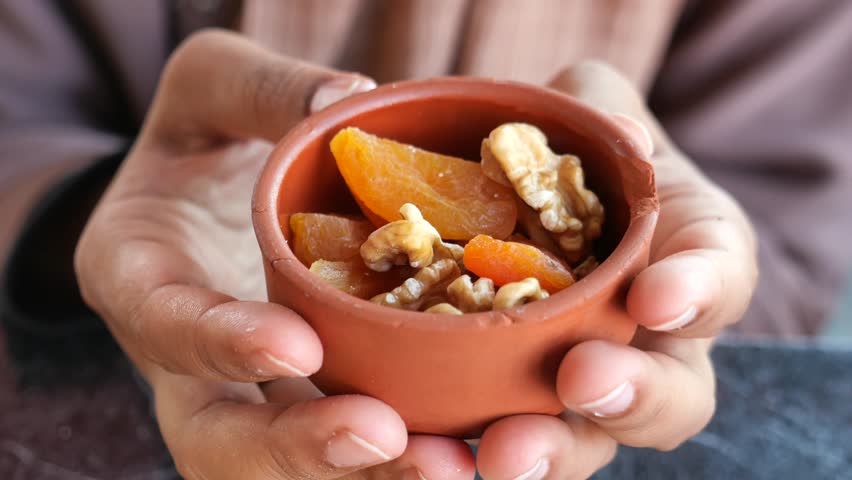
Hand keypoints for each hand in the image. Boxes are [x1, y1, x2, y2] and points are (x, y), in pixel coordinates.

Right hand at [75, 30, 474, 478]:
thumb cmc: (204, 140)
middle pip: (216, 438)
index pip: (163, 321)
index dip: (220, 342)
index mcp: (138, 275)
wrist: (211, 194)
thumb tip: (349, 98)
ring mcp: (244, 395)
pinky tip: (471, 448)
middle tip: (381, 436)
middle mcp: (185, 361)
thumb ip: (261, 89)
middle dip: (296, 449)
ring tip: (451, 464)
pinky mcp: (302, 401)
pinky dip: (397, 458)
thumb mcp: (210, 87)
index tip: (296, 342)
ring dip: (364, 475)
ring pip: (284, 465)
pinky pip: (343, 448)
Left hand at [474, 62, 757, 478]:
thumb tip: (616, 135)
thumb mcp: (590, 108)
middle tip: (583, 381)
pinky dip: (469, 453)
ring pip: (592, 439)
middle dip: (635, 396)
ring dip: (553, 453)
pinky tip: (429, 451)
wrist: (520, 194)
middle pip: (673, 393)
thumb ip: (604, 107)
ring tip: (503, 454)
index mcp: (688, 256)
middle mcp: (653, 339)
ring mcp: (586, 382)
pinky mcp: (515, 405)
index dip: (700, 290)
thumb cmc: (570, 149)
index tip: (658, 294)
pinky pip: (503, 438)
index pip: (720, 274)